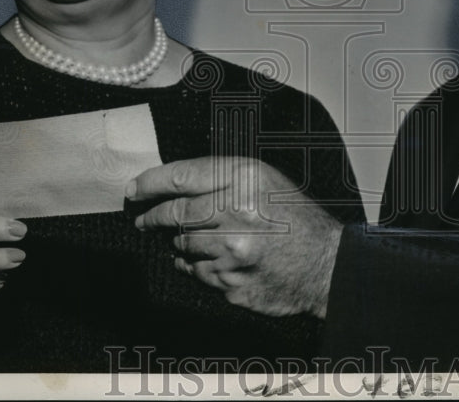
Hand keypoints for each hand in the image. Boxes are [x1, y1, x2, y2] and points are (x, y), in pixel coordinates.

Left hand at [128, 157, 341, 317]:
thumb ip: (223, 178)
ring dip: (181, 242)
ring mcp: (233, 251)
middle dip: (153, 216)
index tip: (133, 189)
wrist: (325, 265)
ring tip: (192, 239)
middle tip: (143, 219)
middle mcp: (237, 212)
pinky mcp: (232, 282)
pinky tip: (210, 260)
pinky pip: (198, 273)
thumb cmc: (295, 218)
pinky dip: (196, 266)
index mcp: (245, 179)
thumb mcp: (265, 182)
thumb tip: (171, 184)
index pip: (182, 176)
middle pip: (176, 212)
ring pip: (183, 245)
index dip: (151, 182)